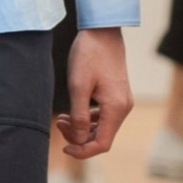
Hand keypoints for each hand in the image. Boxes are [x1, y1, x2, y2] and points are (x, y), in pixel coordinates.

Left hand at [57, 28, 132, 160]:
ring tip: (61, 118)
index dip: (82, 151)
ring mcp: (122, 102)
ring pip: (102, 128)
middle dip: (78, 137)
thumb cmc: (89, 55)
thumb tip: (79, 140)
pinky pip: (103, 116)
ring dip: (81, 128)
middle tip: (58, 124)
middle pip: (102, 137)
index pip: (102, 144)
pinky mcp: (117, 95)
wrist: (102, 31)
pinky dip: (88, 119)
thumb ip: (79, 117)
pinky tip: (71, 113)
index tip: (64, 148)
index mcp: (116, 108)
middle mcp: (123, 108)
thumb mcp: (78, 87)